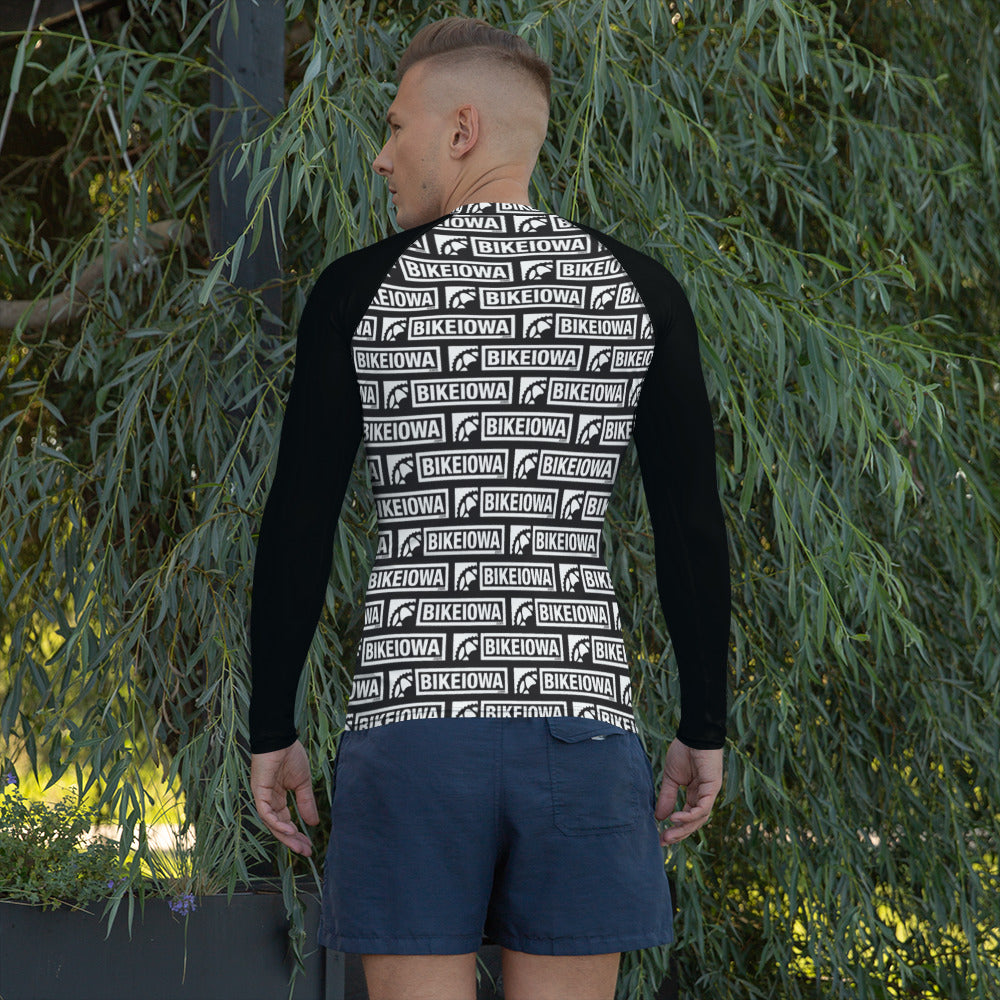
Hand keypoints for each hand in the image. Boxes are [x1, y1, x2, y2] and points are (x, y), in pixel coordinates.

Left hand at [250, 739, 318, 856]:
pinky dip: (277, 823)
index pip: (286, 821)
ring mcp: (262, 797)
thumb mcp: (303, 783)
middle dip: (292, 841)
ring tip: (299, 845)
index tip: (309, 845)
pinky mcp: (258, 792)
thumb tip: (314, 822)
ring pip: (272, 823)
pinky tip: (290, 829)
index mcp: (278, 798)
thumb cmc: (290, 756)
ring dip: (286, 836)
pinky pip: (265, 812)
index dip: (297, 835)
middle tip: (306, 852)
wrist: (281, 739)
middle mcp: (268, 801)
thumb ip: (306, 802)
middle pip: (279, 827)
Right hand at [655, 738, 723, 844]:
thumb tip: (659, 817)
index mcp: (695, 795)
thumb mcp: (671, 778)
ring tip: (669, 833)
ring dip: (684, 828)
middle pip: (694, 822)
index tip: (661, 837)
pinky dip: (690, 815)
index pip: (687, 817)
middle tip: (664, 841)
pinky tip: (676, 817)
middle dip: (679, 833)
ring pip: (699, 818)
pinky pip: (703, 808)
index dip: (676, 828)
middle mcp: (704, 797)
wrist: (693, 735)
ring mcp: (710, 793)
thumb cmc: (684, 752)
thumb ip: (667, 797)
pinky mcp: (713, 788)